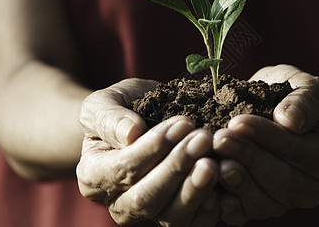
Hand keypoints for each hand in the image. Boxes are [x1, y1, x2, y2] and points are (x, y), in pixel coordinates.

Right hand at [77, 79, 219, 225]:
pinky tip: (224, 184)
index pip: (122, 170)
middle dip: (178, 167)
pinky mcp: (176, 213)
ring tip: (214, 160)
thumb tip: (131, 133)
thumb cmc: (119, 111)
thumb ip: (109, 117)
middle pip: (147, 199)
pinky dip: (211, 208)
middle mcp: (119, 203)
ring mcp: (149, 213)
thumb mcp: (104, 104)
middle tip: (204, 138)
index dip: (153, 149)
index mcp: (94, 176)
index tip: (181, 123)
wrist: (136, 122)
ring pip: (172, 217)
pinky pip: (194, 222)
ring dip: (196, 188)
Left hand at [213, 65, 318, 224]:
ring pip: (263, 203)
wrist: (276, 110)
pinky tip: (210, 189)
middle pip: (282, 181)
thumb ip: (304, 101)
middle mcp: (311, 186)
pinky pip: (244, 215)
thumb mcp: (302, 87)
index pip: (299, 151)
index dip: (268, 138)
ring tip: (214, 163)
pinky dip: (227, 206)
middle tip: (220, 139)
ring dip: (237, 183)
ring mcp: (284, 201)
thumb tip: (289, 120)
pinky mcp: (258, 207)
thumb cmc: (291, 95)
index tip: (239, 121)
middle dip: (249, 159)